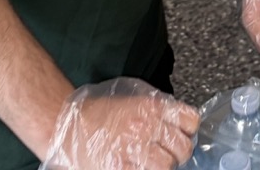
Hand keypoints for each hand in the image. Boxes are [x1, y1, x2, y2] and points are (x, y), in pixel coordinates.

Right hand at [40, 79, 198, 169]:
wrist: (69, 123)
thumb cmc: (99, 109)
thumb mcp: (133, 96)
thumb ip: (157, 107)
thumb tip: (177, 120)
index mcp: (151, 106)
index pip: (190, 120)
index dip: (189, 130)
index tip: (183, 134)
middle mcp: (146, 127)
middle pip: (183, 148)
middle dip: (178, 153)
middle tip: (168, 154)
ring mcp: (133, 149)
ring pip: (167, 166)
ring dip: (162, 167)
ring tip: (152, 163)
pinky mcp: (119, 167)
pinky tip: (137, 167)